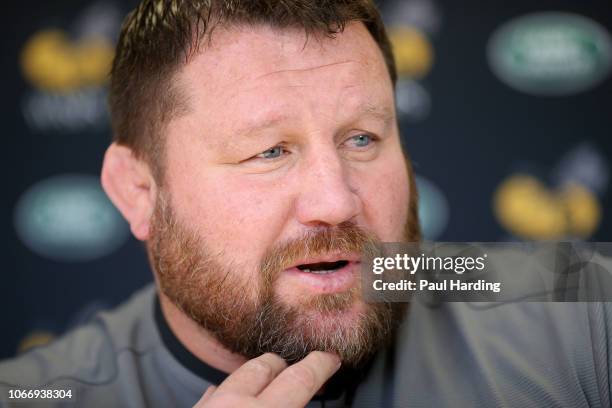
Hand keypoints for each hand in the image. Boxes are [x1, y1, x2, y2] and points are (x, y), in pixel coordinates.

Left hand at [193, 351, 340, 407]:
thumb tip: (305, 397)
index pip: (300, 378)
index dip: (321, 364)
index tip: (331, 358)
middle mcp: (232, 404)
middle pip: (266, 365)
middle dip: (286, 366)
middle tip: (301, 371)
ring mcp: (207, 406)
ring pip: (236, 377)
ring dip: (256, 379)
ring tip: (268, 388)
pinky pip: (212, 395)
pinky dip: (228, 395)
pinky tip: (232, 400)